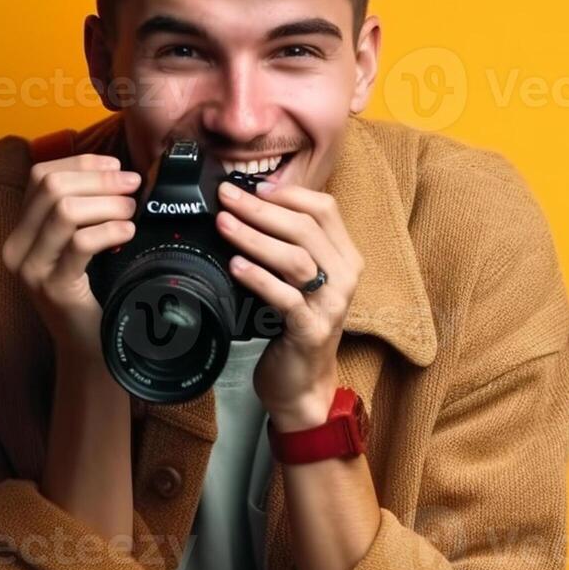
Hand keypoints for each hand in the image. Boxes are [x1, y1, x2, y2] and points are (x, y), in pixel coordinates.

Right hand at [1, 153, 139, 362]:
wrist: (89, 346)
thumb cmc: (92, 290)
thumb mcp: (79, 244)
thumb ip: (85, 209)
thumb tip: (119, 171)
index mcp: (20, 230)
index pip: (41, 175)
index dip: (81, 163)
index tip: (117, 166)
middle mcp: (17, 247)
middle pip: (53, 188)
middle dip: (99, 180)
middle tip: (133, 186)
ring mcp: (31, 269)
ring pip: (65, 212)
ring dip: (108, 204)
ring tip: (131, 212)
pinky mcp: (53, 289)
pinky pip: (81, 244)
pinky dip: (110, 230)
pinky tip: (128, 232)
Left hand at [215, 179, 364, 430]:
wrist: (303, 383)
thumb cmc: (295, 324)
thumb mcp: (299, 279)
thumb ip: (288, 243)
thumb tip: (251, 202)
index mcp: (345, 257)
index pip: (324, 209)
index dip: (288, 193)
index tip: (251, 186)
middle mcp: (345, 278)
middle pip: (305, 228)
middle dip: (261, 209)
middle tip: (225, 198)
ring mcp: (331, 306)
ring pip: (295, 259)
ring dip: (254, 238)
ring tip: (224, 225)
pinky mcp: (311, 332)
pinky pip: (285, 298)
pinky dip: (258, 278)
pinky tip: (235, 266)